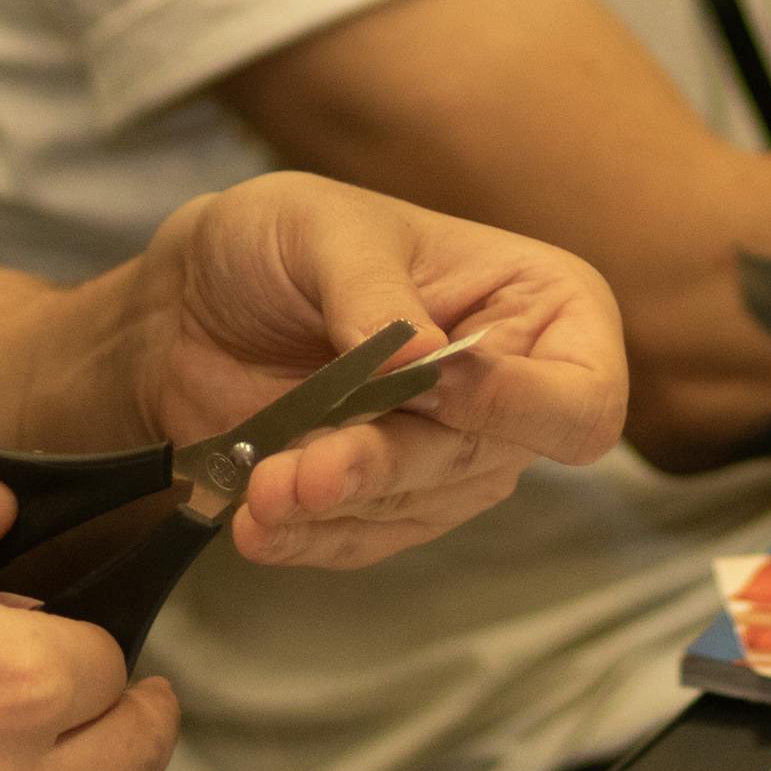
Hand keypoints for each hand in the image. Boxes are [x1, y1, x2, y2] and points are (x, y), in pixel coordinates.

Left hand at [130, 174, 626, 569]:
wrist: (188, 302)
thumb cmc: (276, 239)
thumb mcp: (320, 231)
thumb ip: (372, 292)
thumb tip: (426, 358)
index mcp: (540, 303)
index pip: (582, 396)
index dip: (521, 408)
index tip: (433, 390)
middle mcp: (511, 391)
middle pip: (485, 461)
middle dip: (388, 464)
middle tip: (304, 468)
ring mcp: (449, 455)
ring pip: (418, 506)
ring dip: (337, 504)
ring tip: (262, 489)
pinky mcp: (385, 503)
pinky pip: (365, 539)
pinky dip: (309, 535)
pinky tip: (257, 521)